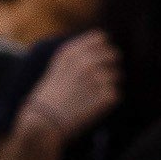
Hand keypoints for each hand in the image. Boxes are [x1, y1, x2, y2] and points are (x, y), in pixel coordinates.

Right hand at [16, 33, 120, 147]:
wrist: (44, 121)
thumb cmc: (49, 97)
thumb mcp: (58, 67)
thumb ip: (78, 55)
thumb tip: (101, 47)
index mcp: (73, 52)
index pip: (101, 38)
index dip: (102, 49)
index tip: (99, 59)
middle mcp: (87, 61)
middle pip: (113, 55)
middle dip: (109, 66)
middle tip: (99, 81)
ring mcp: (98, 78)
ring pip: (116, 76)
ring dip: (107, 86)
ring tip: (90, 97)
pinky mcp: (106, 95)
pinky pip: (116, 94)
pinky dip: (107, 102)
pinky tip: (92, 107)